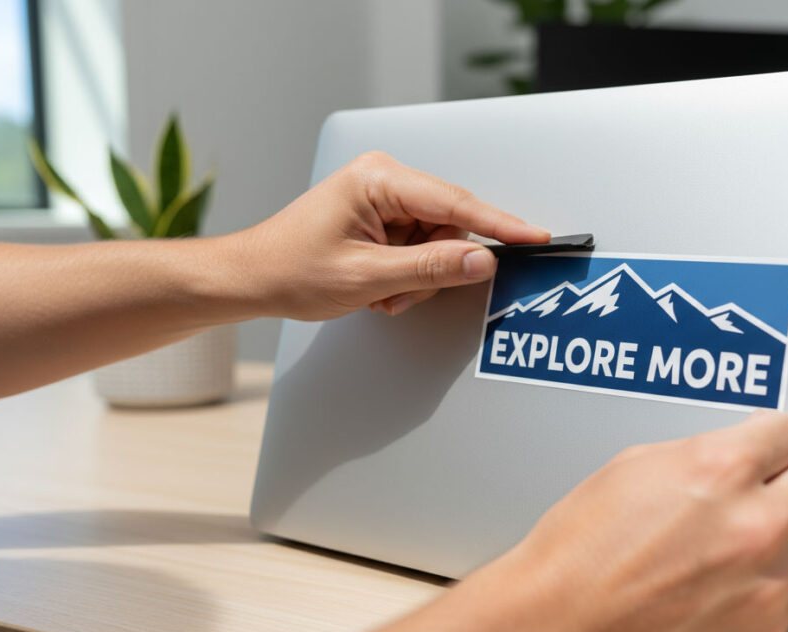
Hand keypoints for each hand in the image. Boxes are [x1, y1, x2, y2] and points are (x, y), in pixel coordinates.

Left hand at [231, 151, 549, 319]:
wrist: (253, 278)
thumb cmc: (292, 270)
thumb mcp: (366, 277)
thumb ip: (430, 269)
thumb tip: (481, 260)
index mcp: (378, 179)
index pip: (455, 202)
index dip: (499, 225)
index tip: (534, 237)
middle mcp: (384, 179)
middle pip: (448, 224)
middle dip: (433, 267)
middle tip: (401, 295)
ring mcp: (384, 198)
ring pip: (436, 241)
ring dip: (417, 277)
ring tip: (380, 294)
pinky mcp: (382, 217)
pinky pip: (419, 247)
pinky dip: (405, 275)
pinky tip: (378, 287)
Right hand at [462, 410, 787, 631]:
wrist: (559, 622)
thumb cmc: (581, 547)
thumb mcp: (635, 466)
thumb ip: (701, 454)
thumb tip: (739, 454)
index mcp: (719, 469)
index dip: (773, 439)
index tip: (769, 448)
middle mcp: (754, 522)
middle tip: (771, 486)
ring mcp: (766, 580)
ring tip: (762, 533)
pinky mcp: (764, 627)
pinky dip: (777, 579)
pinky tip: (736, 576)